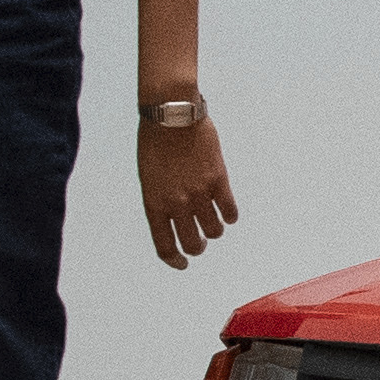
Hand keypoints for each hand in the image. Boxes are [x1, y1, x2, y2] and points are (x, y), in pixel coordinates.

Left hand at [141, 114, 238, 268]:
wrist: (171, 115)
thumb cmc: (155, 142)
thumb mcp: (149, 177)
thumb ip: (161, 200)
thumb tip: (178, 219)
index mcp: (154, 203)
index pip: (165, 246)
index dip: (175, 260)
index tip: (182, 264)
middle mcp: (176, 203)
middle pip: (192, 243)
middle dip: (197, 247)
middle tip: (199, 242)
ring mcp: (198, 193)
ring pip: (214, 231)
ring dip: (214, 231)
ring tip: (213, 222)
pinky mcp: (218, 180)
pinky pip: (229, 211)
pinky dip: (230, 216)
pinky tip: (227, 212)